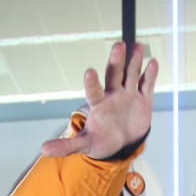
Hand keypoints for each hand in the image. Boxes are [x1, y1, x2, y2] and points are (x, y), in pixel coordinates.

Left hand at [41, 42, 157, 159]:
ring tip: (137, 47)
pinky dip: (150, 75)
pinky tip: (152, 62)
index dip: (92, 83)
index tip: (89, 72)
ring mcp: (128, 95)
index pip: (94, 91)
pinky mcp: (143, 99)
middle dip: (116, 61)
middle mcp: (112, 96)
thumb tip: (44, 149)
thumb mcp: (83, 144)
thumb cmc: (100, 141)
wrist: (120, 144)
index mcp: (98, 105)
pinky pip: (147, 85)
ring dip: (135, 61)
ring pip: (131, 75)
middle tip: (118, 45)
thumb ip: (66, 146)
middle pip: (114, 75)